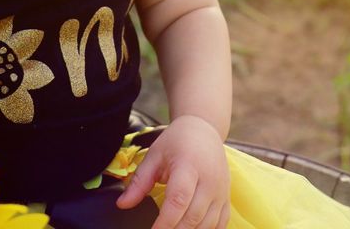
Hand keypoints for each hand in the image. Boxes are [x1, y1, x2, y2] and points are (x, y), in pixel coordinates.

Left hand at [115, 114, 230, 228]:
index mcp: (188, 166)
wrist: (204, 130)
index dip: (165, 221)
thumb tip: (123, 204)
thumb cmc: (178, 142)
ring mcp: (221, 190)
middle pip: (193, 216)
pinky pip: (221, 223)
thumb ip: (139, 182)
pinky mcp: (226, 197)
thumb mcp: (154, 156)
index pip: (179, 199)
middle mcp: (209, 179)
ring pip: (208, 223)